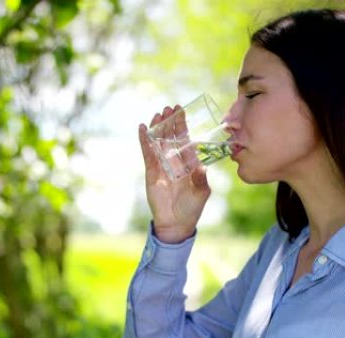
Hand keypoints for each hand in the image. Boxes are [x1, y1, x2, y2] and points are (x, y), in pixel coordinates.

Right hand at [138, 105, 210, 243]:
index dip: (182, 125)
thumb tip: (201, 167)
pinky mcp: (151, 172)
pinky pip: (147, 153)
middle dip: (169, 122)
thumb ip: (200, 179)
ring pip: (159, 142)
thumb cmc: (192, 208)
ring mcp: (162, 165)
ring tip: (157, 114)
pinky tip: (143, 128)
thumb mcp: (201, 192)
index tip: (180, 110)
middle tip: (168, 107)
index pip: (185, 139)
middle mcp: (175, 161)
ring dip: (158, 128)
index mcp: (188, 163)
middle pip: (171, 137)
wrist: (176, 223)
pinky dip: (145, 141)